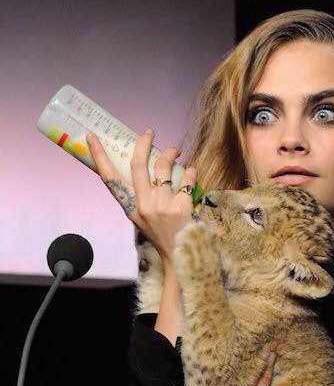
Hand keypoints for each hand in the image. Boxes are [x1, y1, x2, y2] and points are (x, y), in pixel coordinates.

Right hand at [86, 128, 196, 265]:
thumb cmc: (160, 232)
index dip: (99, 156)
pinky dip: (190, 171)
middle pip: (138, 164)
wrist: (179, 254)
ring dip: (171, 153)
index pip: (109, 179)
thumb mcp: (141, 217)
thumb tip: (143, 165)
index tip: (91, 137)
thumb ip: (139, 195)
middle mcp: (143, 206)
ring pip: (164, 166)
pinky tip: (190, 173)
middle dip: (143, 143)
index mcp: (130, 207)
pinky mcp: (181, 207)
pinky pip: (186, 178)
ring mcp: (162, 206)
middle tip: (149, 132)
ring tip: (176, 152)